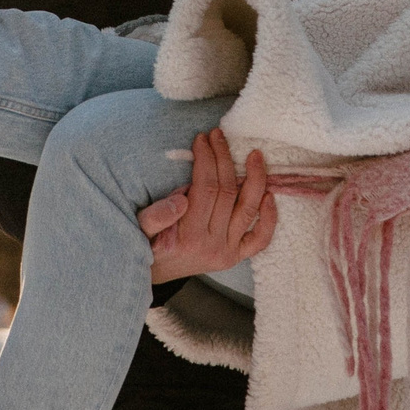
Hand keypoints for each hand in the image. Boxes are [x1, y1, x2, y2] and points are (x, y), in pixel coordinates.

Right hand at [139, 128, 275, 284]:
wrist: (152, 273)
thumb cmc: (146, 244)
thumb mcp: (139, 230)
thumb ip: (155, 217)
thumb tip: (180, 200)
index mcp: (188, 236)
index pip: (205, 188)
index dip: (206, 159)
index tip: (201, 138)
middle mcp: (212, 245)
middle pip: (226, 192)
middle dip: (224, 159)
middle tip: (219, 136)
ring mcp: (227, 252)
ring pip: (247, 209)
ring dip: (255, 179)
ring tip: (255, 154)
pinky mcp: (236, 256)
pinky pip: (260, 239)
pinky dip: (269, 218)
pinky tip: (270, 195)